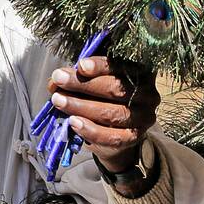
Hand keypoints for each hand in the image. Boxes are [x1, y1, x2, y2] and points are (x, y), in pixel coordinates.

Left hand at [47, 56, 159, 173]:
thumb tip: (55, 81)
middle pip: (116, 89)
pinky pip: (112, 136)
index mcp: (141, 71)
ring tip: (59, 101)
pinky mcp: (134, 137)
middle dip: (84, 84)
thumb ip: (78, 77)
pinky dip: (90, 130)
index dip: (101, 66)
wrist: (115, 130)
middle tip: (59, 79)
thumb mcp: (92, 81)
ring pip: (112, 113)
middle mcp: (147, 93)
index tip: (81, 65)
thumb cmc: (103, 96)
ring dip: (81, 106)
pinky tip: (73, 122)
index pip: (122, 65)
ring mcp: (143, 117)